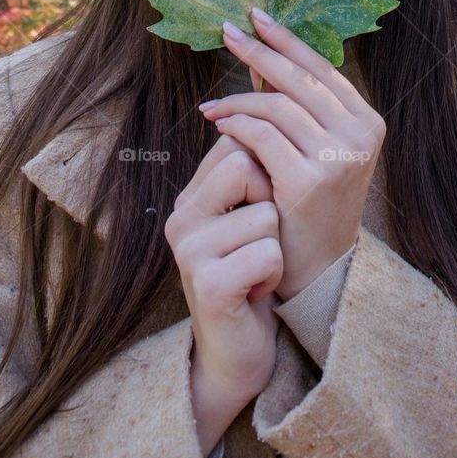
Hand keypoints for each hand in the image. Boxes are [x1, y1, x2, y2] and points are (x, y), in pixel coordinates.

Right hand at [165, 133, 283, 409]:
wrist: (236, 352)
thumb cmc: (251, 275)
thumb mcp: (245, 218)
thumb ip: (248, 172)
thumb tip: (271, 105)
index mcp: (189, 197)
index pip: (235, 144)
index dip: (263, 171)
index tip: (259, 209)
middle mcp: (181, 218)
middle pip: (245, 165)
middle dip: (270, 202)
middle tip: (258, 240)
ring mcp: (190, 252)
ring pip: (265, 213)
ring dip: (276, 245)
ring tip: (258, 270)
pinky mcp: (210, 285)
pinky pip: (267, 253)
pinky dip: (274, 272)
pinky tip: (257, 292)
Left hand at [199, 9, 385, 299]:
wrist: (316, 270)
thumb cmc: (310, 206)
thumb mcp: (315, 150)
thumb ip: (297, 107)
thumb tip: (260, 58)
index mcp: (367, 122)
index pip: (322, 68)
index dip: (287, 40)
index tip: (256, 18)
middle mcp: (359, 135)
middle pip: (298, 79)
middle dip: (258, 52)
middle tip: (227, 33)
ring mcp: (337, 158)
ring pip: (276, 106)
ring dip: (236, 100)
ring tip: (210, 105)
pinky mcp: (309, 180)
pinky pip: (261, 136)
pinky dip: (235, 125)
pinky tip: (218, 125)